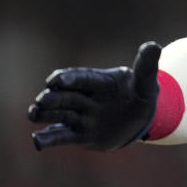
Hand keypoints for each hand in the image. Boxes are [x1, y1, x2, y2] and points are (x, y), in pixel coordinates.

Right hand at [29, 41, 160, 150]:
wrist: (141, 120)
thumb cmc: (142, 95)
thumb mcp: (147, 82)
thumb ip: (146, 67)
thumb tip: (153, 45)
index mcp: (100, 81)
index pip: (82, 78)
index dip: (69, 78)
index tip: (56, 80)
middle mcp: (86, 98)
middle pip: (66, 96)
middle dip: (53, 97)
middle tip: (42, 100)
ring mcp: (82, 116)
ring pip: (60, 114)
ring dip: (45, 114)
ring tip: (34, 113)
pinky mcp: (81, 135)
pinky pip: (63, 136)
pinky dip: (49, 138)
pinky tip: (37, 141)